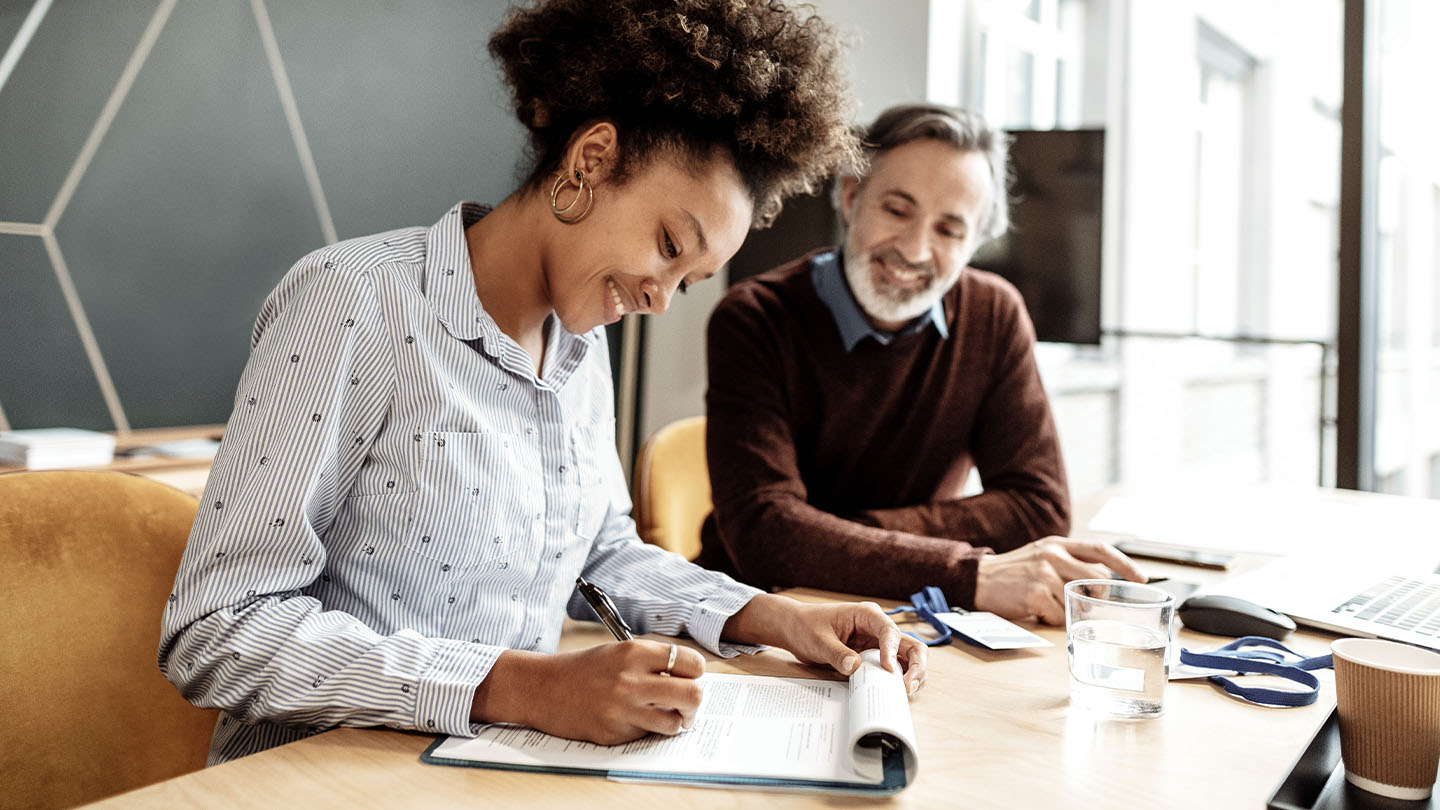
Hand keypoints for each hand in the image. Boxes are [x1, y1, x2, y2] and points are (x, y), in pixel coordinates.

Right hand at [471, 640, 705, 745]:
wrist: (543, 689)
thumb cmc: (583, 669)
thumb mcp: (618, 652)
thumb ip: (652, 661)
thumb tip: (689, 675)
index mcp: (635, 653)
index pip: (691, 663)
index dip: (697, 672)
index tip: (692, 677)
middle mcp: (632, 680)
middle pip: (693, 694)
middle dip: (696, 702)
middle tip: (688, 704)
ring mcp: (624, 710)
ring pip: (675, 722)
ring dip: (675, 720)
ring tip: (663, 714)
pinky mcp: (615, 733)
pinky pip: (647, 734)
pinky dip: (646, 729)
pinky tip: (631, 719)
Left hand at [724, 594, 926, 695]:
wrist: (795, 628)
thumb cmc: (806, 626)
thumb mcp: (818, 640)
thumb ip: (837, 654)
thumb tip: (855, 668)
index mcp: (867, 615)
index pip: (889, 632)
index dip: (892, 651)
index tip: (887, 669)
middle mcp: (878, 628)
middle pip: (910, 645)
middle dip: (916, 666)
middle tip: (907, 687)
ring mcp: (878, 643)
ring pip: (908, 658)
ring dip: (912, 675)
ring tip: (905, 693)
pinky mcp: (874, 657)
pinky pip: (894, 668)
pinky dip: (899, 680)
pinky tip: (895, 693)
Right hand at [974, 536, 1144, 624]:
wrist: (978, 579)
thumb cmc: (1014, 572)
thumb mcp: (1042, 556)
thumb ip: (1070, 562)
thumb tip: (1103, 583)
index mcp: (1058, 543)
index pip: (1100, 549)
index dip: (1125, 564)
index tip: (1141, 578)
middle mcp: (1053, 554)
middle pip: (1097, 579)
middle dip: (1098, 596)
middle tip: (1088, 605)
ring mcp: (1044, 574)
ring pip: (1078, 600)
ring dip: (1068, 609)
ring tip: (1048, 605)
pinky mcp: (1036, 593)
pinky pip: (1059, 614)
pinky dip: (1052, 618)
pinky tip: (1036, 611)